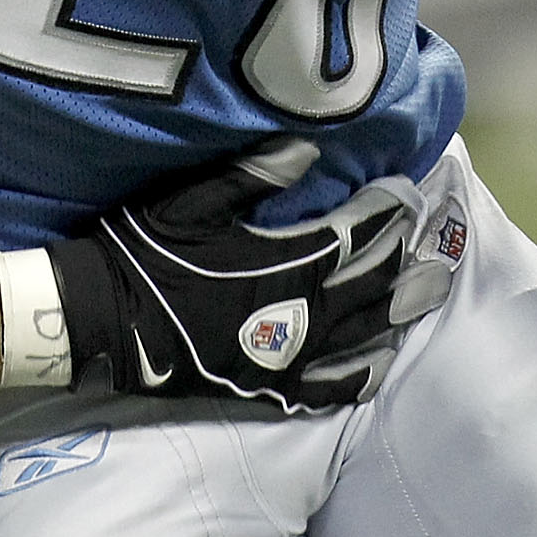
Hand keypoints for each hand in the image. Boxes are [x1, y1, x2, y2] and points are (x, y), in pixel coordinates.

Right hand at [52, 141, 456, 413]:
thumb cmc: (141, 253)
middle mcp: (298, 313)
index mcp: (284, 262)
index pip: (357, 234)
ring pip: (364, 334)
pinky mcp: (266, 386)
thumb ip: (254, 175)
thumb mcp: (191, 201)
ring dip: (401, 312)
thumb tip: (311, 148)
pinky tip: (381, 365)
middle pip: (373, 285)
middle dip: (408, 260)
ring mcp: (286, 356)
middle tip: (439, 246)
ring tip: (432, 294)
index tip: (410, 193)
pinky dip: (361, 375)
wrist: (98, 321)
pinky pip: (329, 389)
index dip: (388, 212)